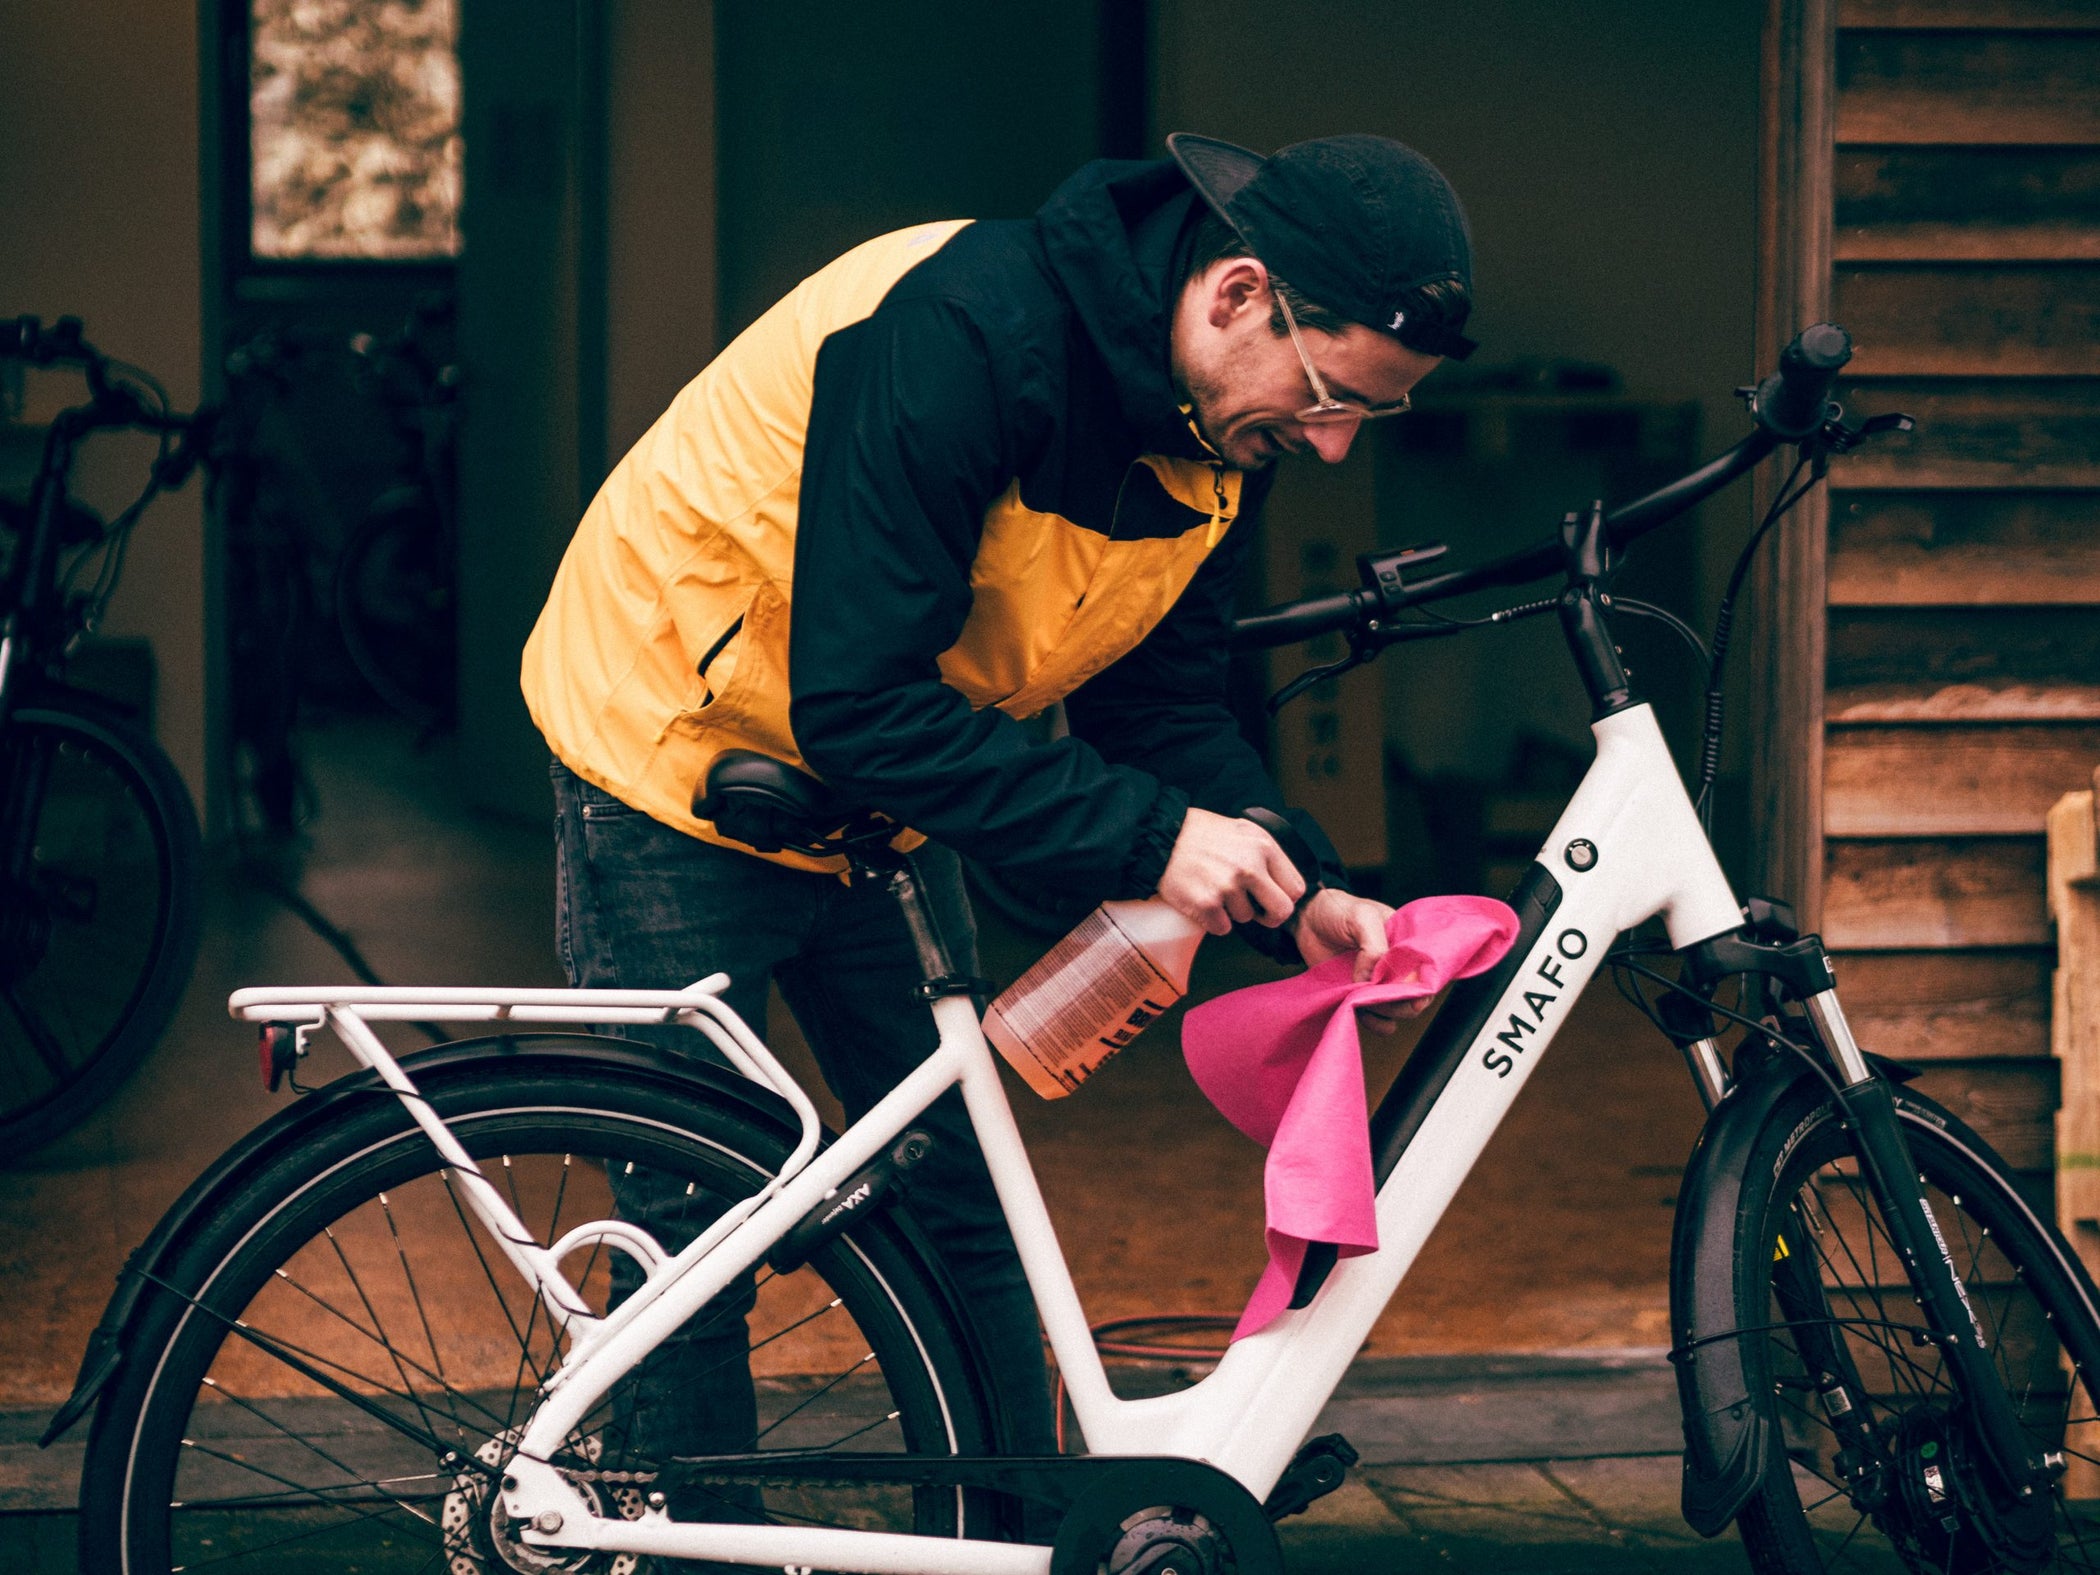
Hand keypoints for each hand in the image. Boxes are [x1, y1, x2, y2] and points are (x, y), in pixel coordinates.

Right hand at [1156, 808, 1305, 936]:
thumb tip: (1284, 882)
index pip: (1296, 888)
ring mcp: (1227, 887)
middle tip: (1255, 910)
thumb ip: (1266, 854)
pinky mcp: (1206, 904)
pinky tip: (1204, 901)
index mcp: (1263, 847)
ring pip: (1246, 919)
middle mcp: (1249, 867)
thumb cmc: (1201, 833)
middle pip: (1281, 911)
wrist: (1161, 837)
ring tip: (1216, 890)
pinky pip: (1223, 928)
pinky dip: (1214, 920)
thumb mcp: (1243, 830)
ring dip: (1233, 911)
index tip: (1272, 898)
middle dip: (1269, 915)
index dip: (1285, 897)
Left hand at [1292, 888, 1430, 1035]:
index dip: (1425, 984)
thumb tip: (1372, 982)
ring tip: (1372, 1004)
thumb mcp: (1362, 918)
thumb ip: (1374, 947)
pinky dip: (1376, 1022)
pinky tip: (1371, 1018)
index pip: (1425, 968)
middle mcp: (1396, 965)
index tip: (1417, 996)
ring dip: (1390, 1012)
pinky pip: (1375, 1016)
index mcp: (1405, 943)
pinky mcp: (1360, 994)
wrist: (1307, 919)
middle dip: (1405, 1002)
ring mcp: (1378, 981)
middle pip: (1414, 993)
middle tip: (1389, 1000)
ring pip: (1397, 1007)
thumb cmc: (1338, 910)